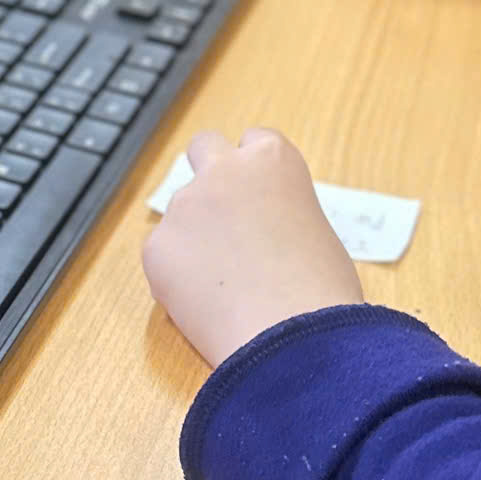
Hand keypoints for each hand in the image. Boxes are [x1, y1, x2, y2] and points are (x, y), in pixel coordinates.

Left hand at [143, 127, 363, 368]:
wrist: (292, 337)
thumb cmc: (322, 293)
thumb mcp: (316, 233)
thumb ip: (281, 217)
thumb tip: (265, 236)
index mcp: (272, 162)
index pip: (254, 142)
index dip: (256, 172)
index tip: (259, 197)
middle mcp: (223, 172)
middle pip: (204, 146)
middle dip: (210, 174)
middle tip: (224, 217)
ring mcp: (185, 206)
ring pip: (182, 213)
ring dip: (196, 237)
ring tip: (227, 288)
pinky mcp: (157, 247)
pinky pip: (165, 258)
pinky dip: (179, 278)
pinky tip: (208, 307)